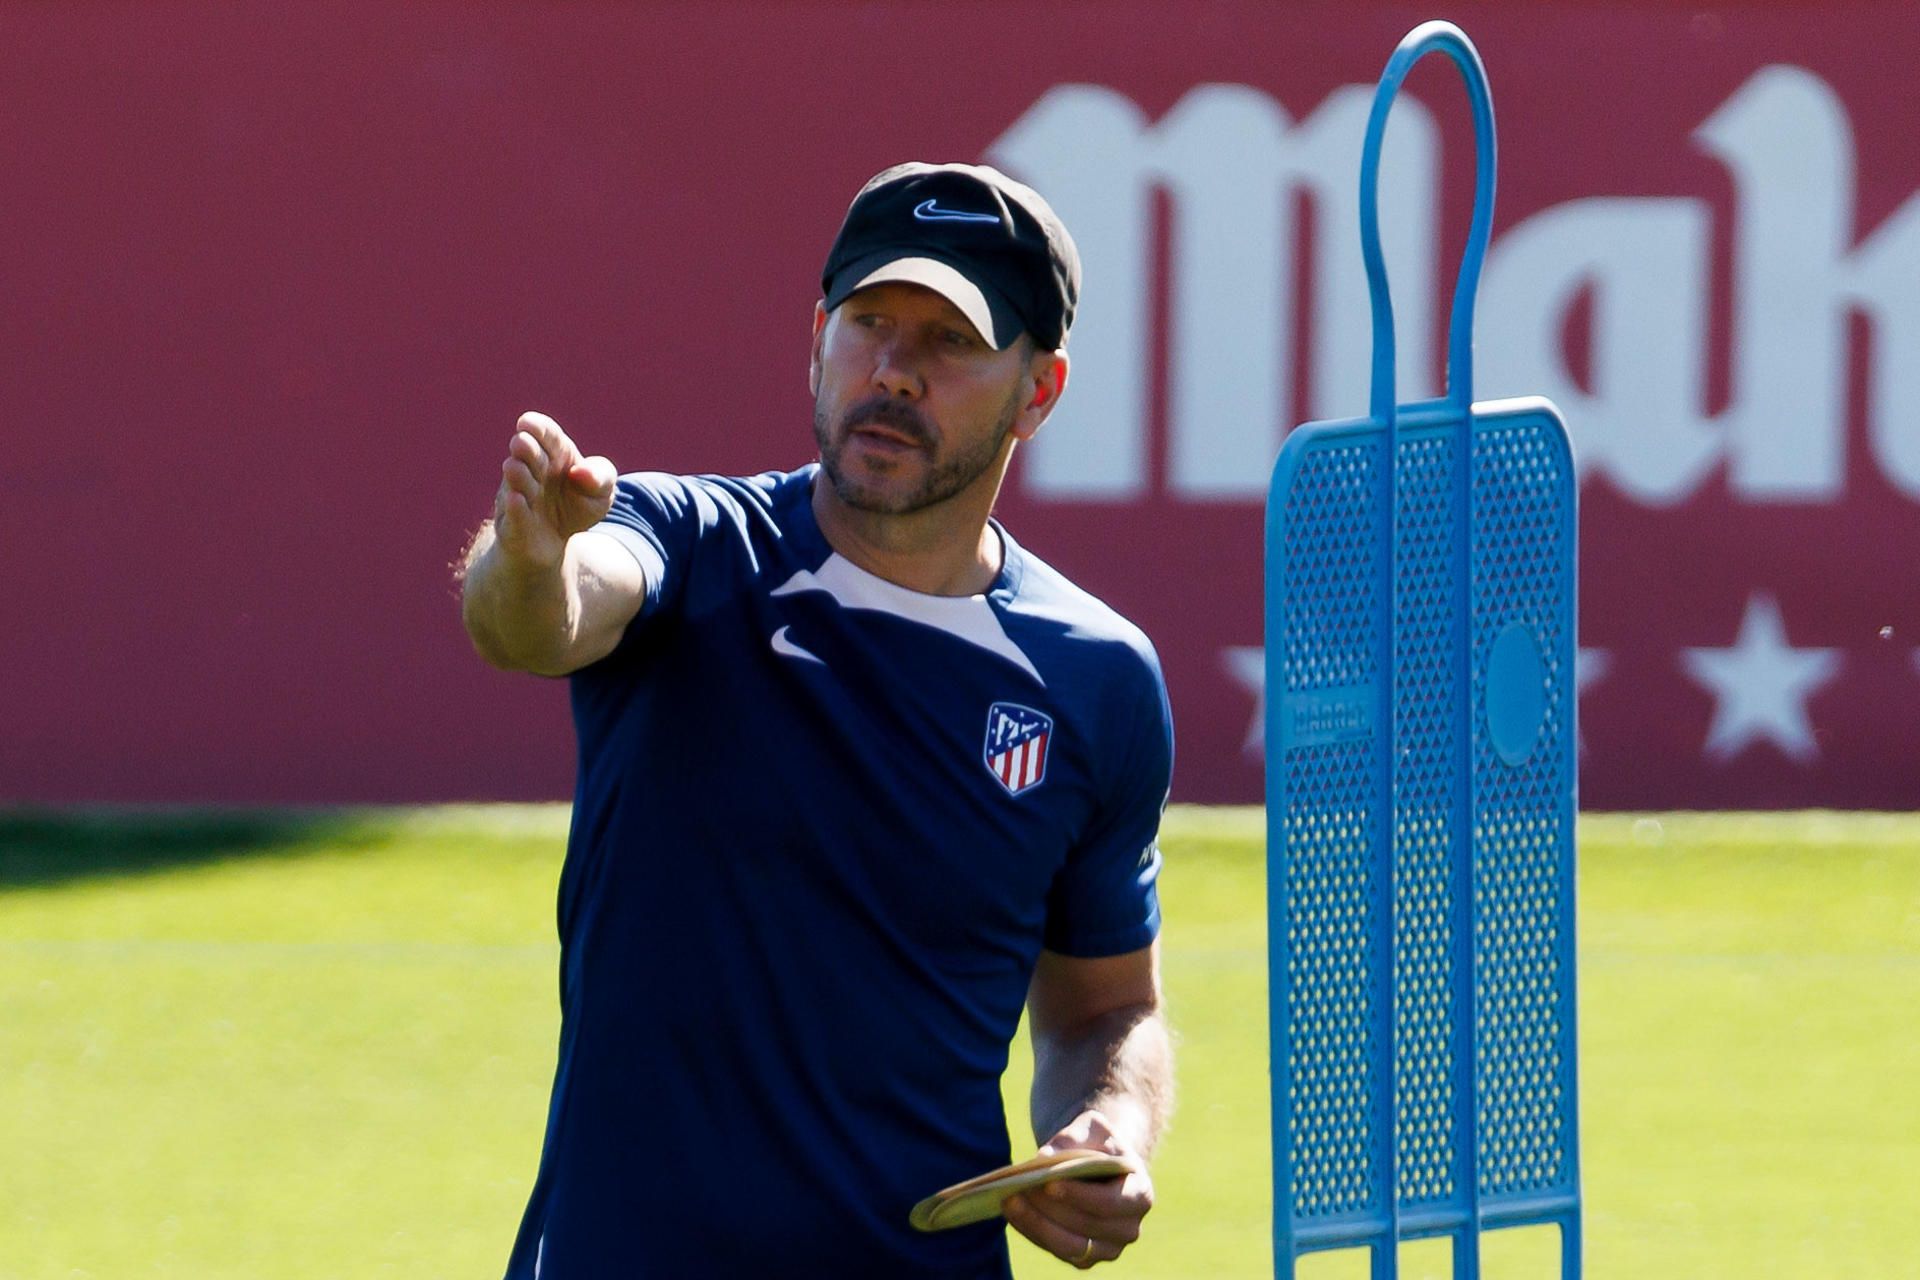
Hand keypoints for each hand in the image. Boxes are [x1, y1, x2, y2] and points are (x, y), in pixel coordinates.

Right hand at [492, 411, 616, 571]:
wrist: (556, 542)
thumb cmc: (577, 506)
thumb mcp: (601, 493)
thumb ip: (600, 478)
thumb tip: (581, 472)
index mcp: (554, 454)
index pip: (546, 434)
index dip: (537, 427)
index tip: (527, 422)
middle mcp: (532, 470)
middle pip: (527, 455)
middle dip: (526, 449)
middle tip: (521, 443)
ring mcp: (518, 495)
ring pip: (516, 483)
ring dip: (517, 475)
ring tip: (516, 467)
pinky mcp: (511, 524)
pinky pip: (513, 516)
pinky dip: (515, 509)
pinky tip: (517, 499)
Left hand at [1002, 1111, 1153, 1269]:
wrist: (1099, 1164)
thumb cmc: (1097, 1142)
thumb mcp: (1092, 1127)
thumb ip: (1074, 1136)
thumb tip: (1042, 1158)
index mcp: (1140, 1195)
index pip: (1111, 1202)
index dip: (1080, 1196)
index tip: (1048, 1182)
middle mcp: (1128, 1229)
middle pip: (1086, 1226)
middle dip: (1051, 1208)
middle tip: (1020, 1188)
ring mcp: (1107, 1248)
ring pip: (1069, 1245)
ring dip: (1036, 1223)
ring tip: (1010, 1199)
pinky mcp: (1084, 1258)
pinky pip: (1055, 1249)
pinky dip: (1032, 1230)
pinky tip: (1012, 1209)